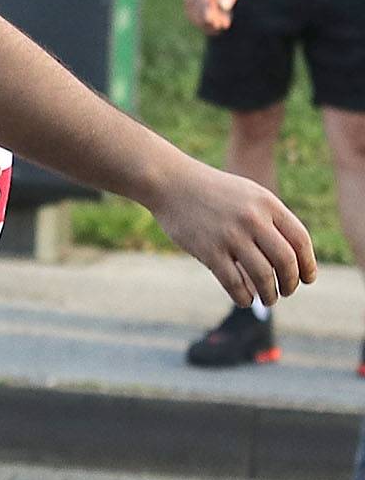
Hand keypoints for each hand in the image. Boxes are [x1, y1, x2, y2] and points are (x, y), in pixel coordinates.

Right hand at [148, 158, 315, 304]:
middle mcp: (252, 218)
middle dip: (290, 283)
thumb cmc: (212, 191)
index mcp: (266, 203)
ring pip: (263, 276)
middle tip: (287, 291)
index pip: (300, 240)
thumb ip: (271, 220)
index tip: (307, 279)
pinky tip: (244, 299)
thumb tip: (292, 257)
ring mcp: (230, 235)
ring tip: (268, 299)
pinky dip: (244, 297)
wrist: (170, 181)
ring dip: (269, 294)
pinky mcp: (208, 250)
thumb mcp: (248, 195)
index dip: (308, 265)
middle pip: (285, 261)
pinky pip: (234, 283)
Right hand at [192, 0, 269, 31]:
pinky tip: (225, 21)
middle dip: (205, 15)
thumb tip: (222, 6)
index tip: (212, 21)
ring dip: (208, 16)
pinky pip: (205, 2)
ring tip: (223, 26)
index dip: (205, 8)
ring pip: (198, 2)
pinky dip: (213, 12)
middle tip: (220, 27)